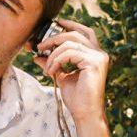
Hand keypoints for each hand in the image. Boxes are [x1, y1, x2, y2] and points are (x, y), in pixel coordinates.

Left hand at [32, 20, 112, 136]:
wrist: (85, 113)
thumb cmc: (77, 98)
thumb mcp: (61, 76)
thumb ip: (53, 63)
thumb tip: (38, 55)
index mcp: (94, 54)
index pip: (84, 32)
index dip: (70, 24)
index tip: (55, 23)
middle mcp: (99, 53)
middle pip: (75, 35)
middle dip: (54, 38)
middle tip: (39, 46)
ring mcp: (98, 57)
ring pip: (70, 43)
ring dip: (53, 54)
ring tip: (46, 67)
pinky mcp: (94, 63)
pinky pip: (70, 53)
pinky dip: (56, 60)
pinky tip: (51, 71)